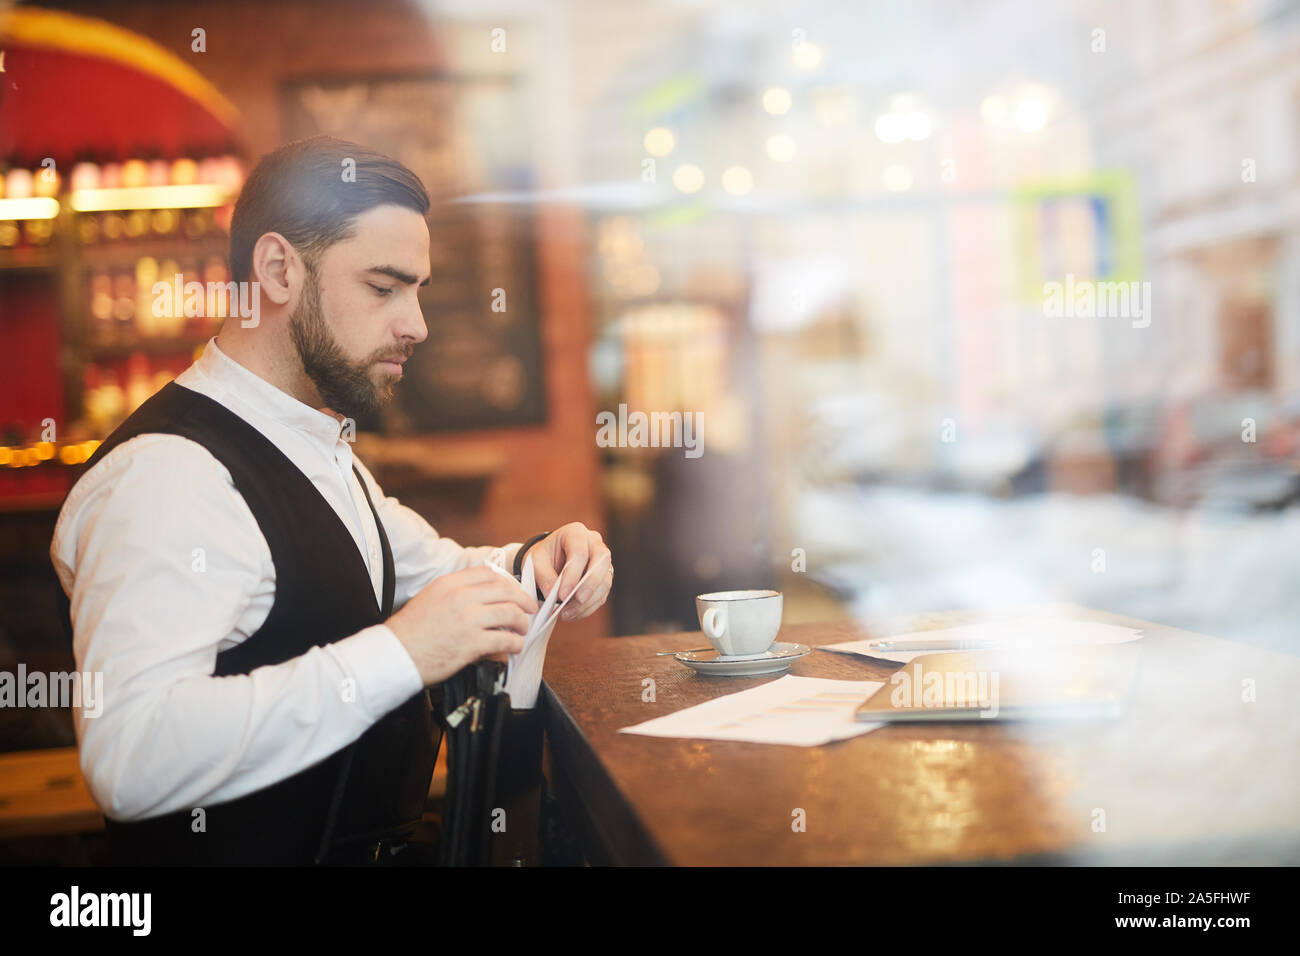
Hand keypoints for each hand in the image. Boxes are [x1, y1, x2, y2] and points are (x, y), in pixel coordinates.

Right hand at [386, 565, 540, 684]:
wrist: (394, 655)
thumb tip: (480, 595)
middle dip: (523, 600)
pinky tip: (514, 647)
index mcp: (450, 583)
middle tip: (529, 609)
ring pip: (510, 613)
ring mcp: (468, 619)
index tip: (514, 592)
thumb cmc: (409, 631)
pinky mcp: (472, 643)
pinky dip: (515, 643)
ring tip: (522, 630)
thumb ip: (454, 592)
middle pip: (505, 591)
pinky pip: (505, 640)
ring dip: (522, 623)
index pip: (488, 573)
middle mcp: (461, 597)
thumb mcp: (429, 598)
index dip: (507, 582)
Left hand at [525, 522, 612, 621]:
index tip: (562, 594)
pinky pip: (602, 594)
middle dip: (589, 585)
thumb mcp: (535, 563)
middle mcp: (594, 543)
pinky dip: (588, 607)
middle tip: (576, 601)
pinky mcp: (604, 578)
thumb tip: (556, 595)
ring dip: (588, 601)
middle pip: (601, 562)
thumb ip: (544, 576)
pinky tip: (572, 614)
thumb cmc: (542, 558)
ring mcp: (602, 561)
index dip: (572, 573)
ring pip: (605, 580)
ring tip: (567, 613)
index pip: (579, 552)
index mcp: (576, 532)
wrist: (548, 562)